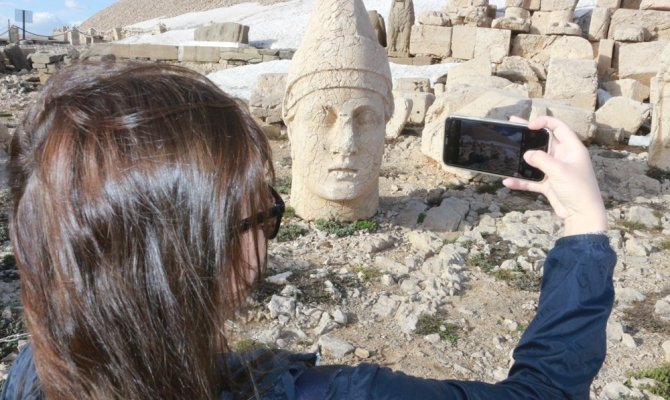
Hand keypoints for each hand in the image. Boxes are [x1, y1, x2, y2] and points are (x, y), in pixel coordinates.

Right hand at [502, 116, 607, 236]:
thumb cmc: (579, 190)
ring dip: (522, 158)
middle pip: (544, 140)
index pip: (558, 127)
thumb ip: (541, 159)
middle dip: (529, 134)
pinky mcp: (549, 184)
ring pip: (535, 160)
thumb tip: (526, 154)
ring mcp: (555, 170)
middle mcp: (563, 157)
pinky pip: (531, 180)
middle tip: (514, 125)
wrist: (582, 215)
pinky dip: (520, 181)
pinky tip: (508, 181)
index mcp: (572, 148)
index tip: (529, 125)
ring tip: (508, 149)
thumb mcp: (560, 170)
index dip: (544, 122)